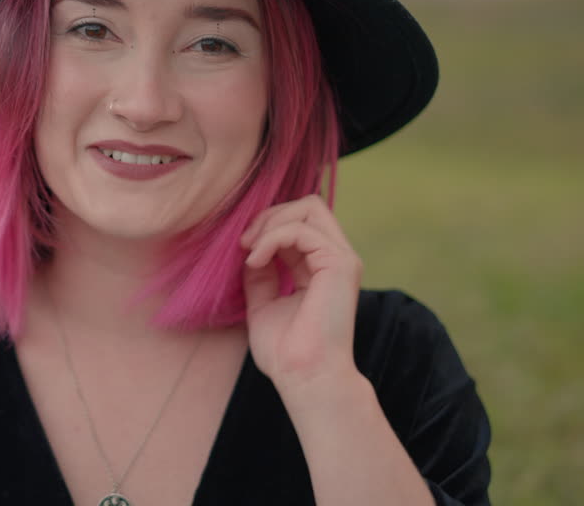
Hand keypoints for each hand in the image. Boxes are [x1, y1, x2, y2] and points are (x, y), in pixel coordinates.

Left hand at [239, 194, 362, 392]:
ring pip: (309, 207)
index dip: (267, 225)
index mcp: (320, 267)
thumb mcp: (263, 303)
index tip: (241, 248)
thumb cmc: (286, 352)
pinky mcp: (340, 264)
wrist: (304, 377)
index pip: (299, 222)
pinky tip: (256, 260)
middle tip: (244, 243)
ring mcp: (342, 259)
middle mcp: (335, 259)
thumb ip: (260, 274)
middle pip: (309, 205)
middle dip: (270, 215)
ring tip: (250, 251)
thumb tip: (249, 249)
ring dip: (270, 223)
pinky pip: (301, 230)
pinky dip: (272, 238)